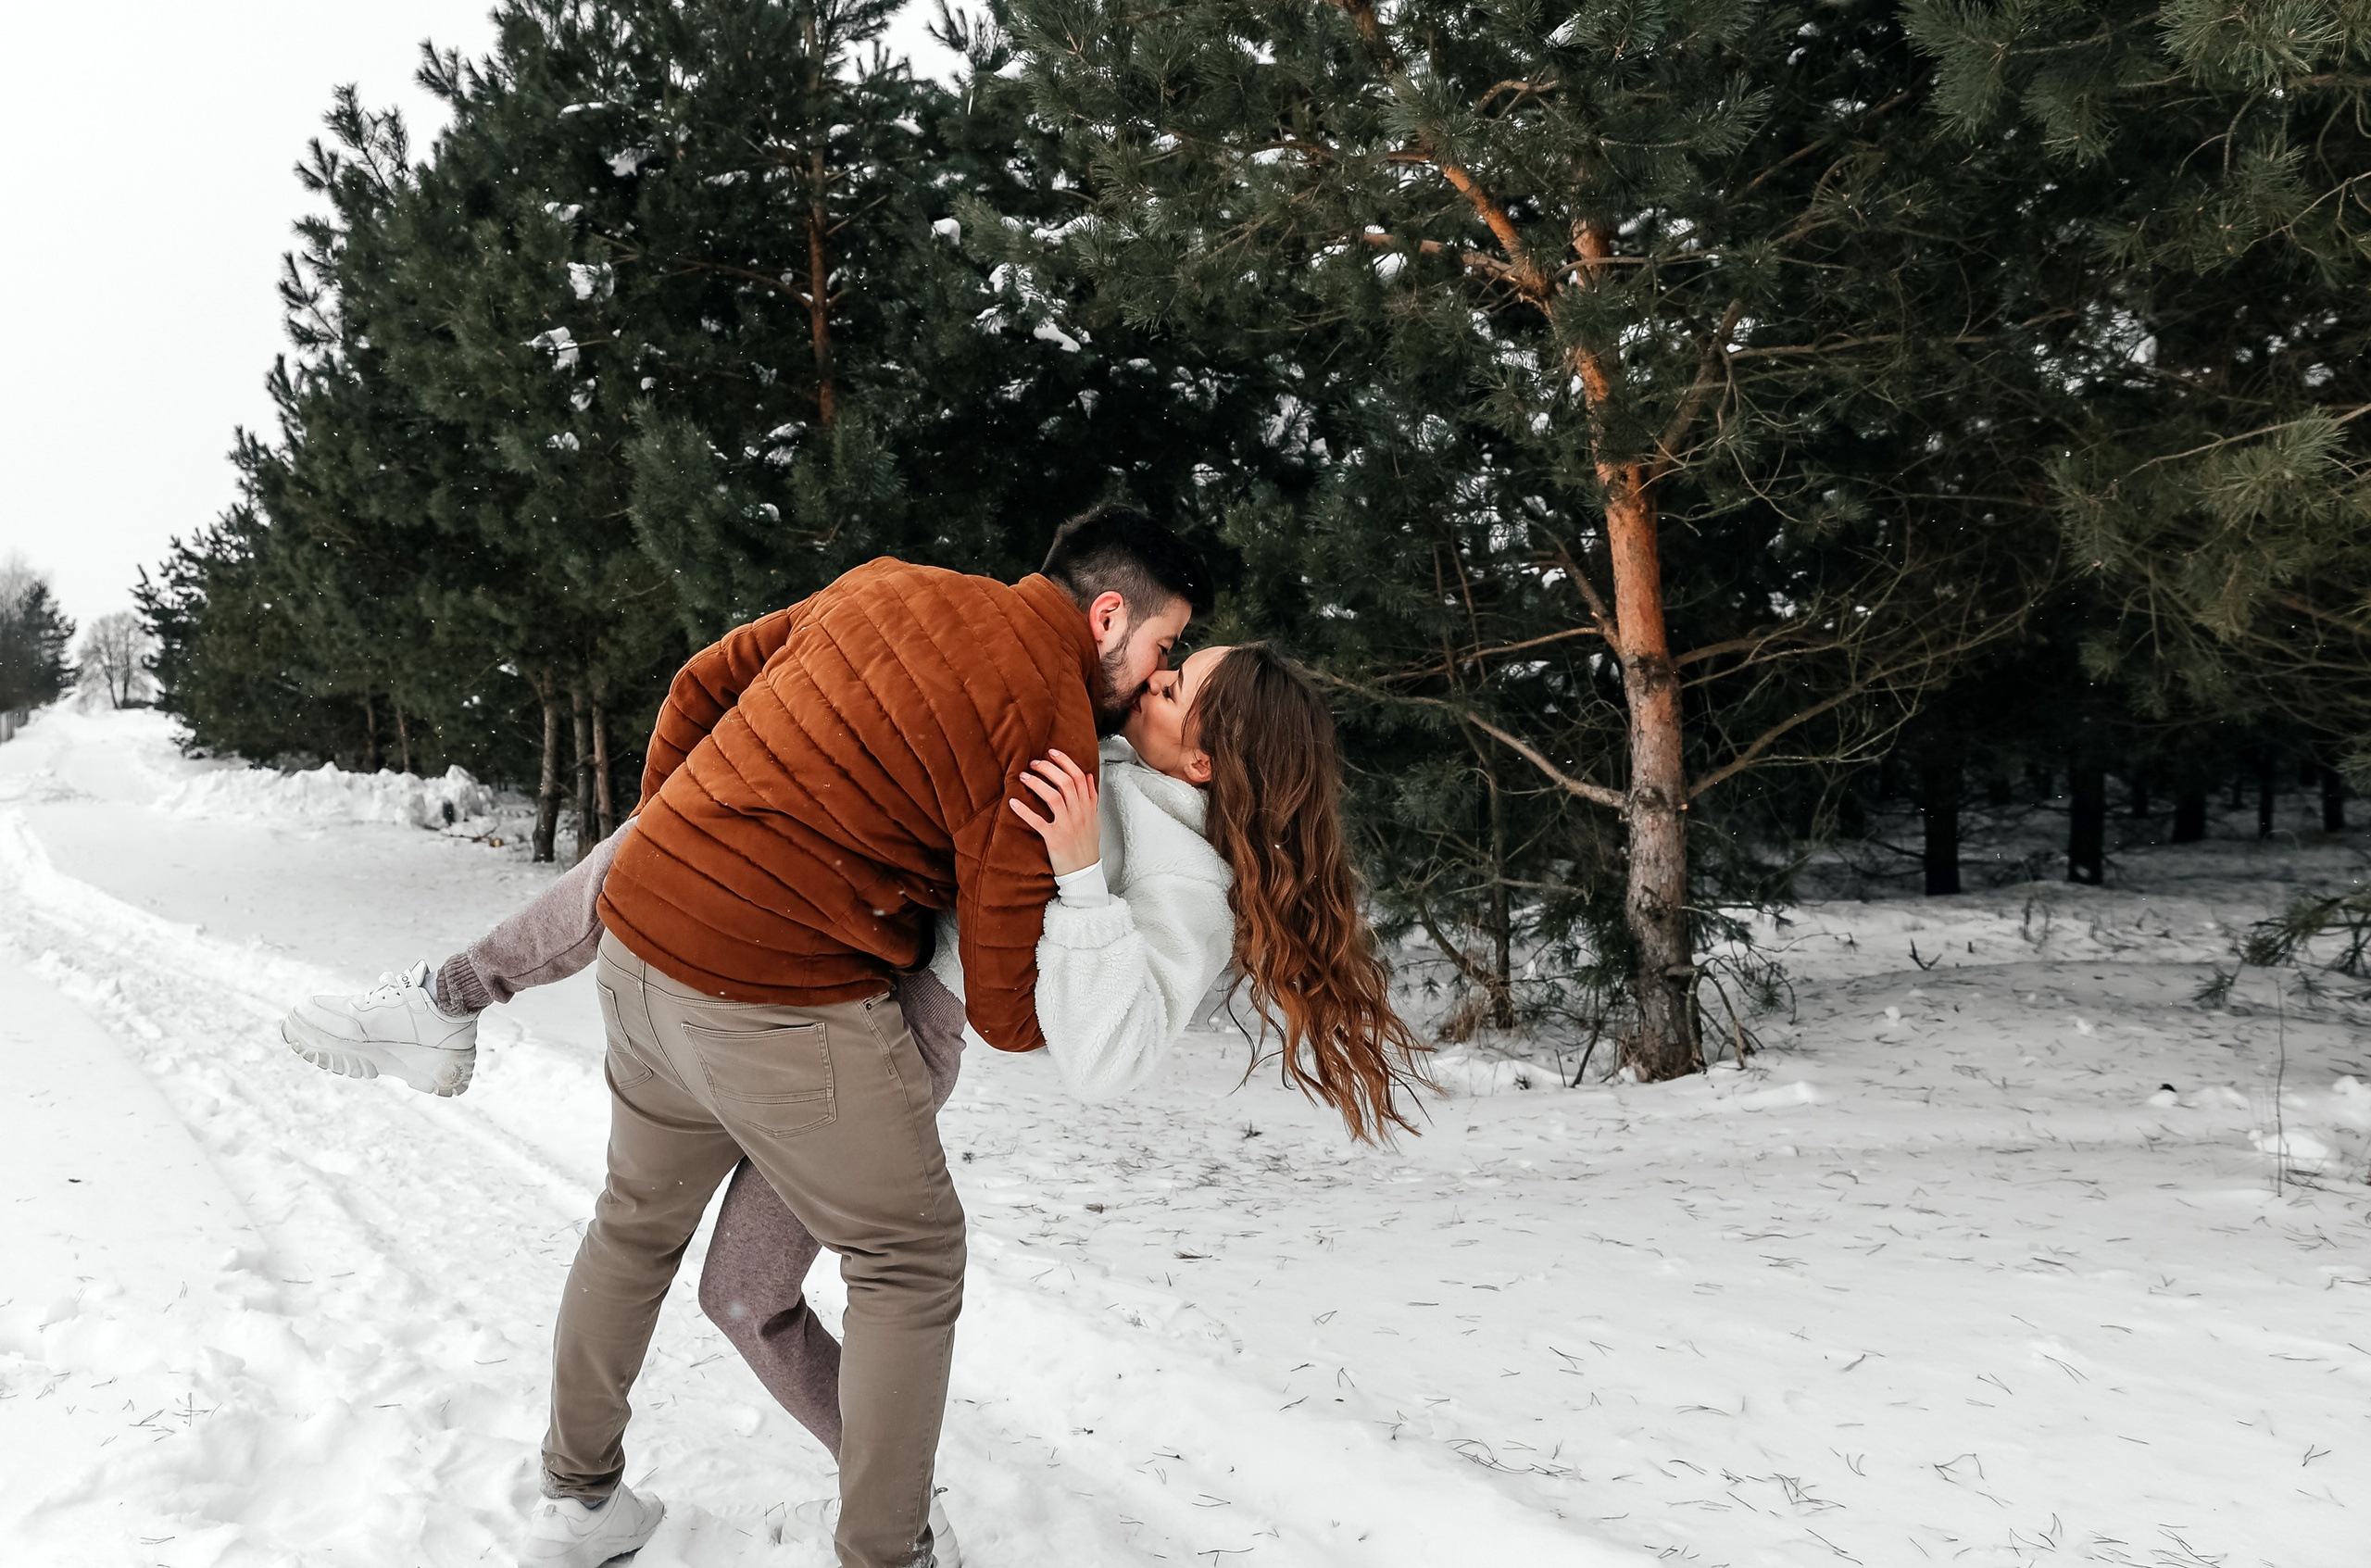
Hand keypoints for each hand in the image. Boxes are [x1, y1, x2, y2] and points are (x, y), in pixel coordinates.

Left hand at [1010, 749, 1099, 875]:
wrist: (1084, 871)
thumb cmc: (1087, 845)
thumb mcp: (1094, 818)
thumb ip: (1091, 796)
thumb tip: (1088, 776)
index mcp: (1087, 807)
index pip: (1079, 777)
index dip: (1065, 761)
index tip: (1052, 752)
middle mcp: (1079, 813)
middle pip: (1065, 782)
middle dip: (1048, 769)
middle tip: (1034, 763)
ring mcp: (1067, 826)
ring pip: (1052, 797)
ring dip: (1036, 784)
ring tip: (1024, 777)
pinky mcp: (1054, 839)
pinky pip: (1037, 821)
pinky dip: (1024, 811)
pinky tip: (1013, 802)